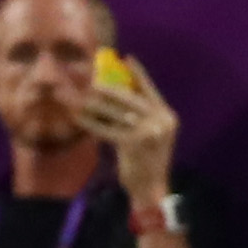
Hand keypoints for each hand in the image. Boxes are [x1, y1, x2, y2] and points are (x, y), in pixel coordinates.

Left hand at [73, 56, 180, 209]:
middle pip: (131, 98)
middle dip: (111, 90)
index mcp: (167, 116)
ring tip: (82, 99)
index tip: (127, 59)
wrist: (150, 188)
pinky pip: (108, 129)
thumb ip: (141, 116)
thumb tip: (118, 97)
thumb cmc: (147, 162)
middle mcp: (160, 121)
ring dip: (97, 106)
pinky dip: (92, 124)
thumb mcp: (152, 136)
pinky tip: (80, 119)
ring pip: (117, 113)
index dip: (139, 74)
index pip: (151, 90)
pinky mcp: (133, 143)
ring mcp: (148, 131)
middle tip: (94, 82)